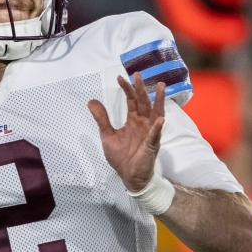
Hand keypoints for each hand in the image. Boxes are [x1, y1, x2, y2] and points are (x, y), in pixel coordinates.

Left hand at [88, 73, 165, 192]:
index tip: (120, 78)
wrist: (129, 176)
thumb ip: (101, 118)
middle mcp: (143, 123)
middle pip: (143, 103)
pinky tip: (160, 119)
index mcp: (133, 120)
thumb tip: (91, 101)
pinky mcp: (151, 145)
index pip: (132, 101)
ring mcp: (150, 133)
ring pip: (155, 114)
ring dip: (158, 101)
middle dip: (141, 89)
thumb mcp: (107, 135)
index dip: (127, 89)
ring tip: (160, 87)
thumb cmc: (121, 157)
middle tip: (138, 75)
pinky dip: (158, 127)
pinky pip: (155, 135)